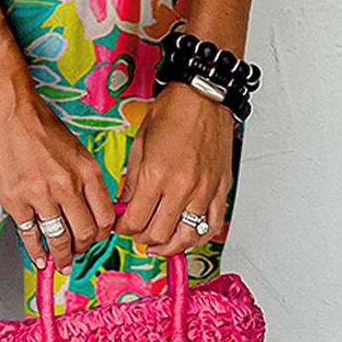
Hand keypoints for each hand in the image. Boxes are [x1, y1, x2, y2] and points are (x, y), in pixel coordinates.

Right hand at [0, 85, 114, 269]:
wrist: (7, 110)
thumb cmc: (39, 125)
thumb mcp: (76, 149)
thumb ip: (85, 179)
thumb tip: (91, 208)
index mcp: (87, 171)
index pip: (105, 216)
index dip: (103, 234)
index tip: (97, 238)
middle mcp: (67, 186)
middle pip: (85, 233)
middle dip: (83, 248)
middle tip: (78, 252)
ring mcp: (40, 195)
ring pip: (59, 239)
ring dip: (62, 256)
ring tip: (61, 262)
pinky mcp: (15, 201)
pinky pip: (30, 235)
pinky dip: (36, 252)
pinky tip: (40, 259)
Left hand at [115, 84, 235, 256]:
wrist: (204, 95)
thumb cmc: (174, 111)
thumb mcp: (139, 144)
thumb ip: (132, 181)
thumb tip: (126, 205)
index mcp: (156, 175)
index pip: (135, 220)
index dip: (123, 229)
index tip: (121, 225)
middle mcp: (182, 187)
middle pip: (158, 234)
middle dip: (142, 239)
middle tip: (136, 233)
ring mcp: (204, 190)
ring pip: (186, 237)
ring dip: (169, 246)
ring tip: (159, 245)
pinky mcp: (221, 189)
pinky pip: (212, 225)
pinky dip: (198, 237)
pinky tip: (187, 237)